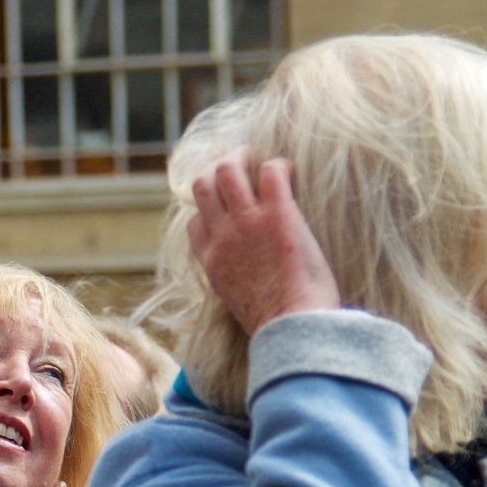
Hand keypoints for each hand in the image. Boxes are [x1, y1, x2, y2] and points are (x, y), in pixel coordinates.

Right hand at [187, 151, 340, 335]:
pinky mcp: (278, 214)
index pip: (194, 222)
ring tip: (257, 157)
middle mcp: (223, 237)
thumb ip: (234, 282)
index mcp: (213, 262)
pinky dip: (280, 165)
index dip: (207, 208)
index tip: (226, 204)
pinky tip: (291, 172)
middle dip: (217, 168)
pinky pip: (271, 172)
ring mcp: (248, 223)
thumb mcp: (238, 305)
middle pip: (203, 185)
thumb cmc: (276, 325)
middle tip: (238, 164)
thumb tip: (245, 280)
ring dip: (242, 156)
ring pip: (227, 169)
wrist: (292, 330)